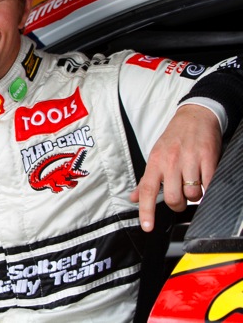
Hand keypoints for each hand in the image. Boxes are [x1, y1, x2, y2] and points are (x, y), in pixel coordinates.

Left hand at [129, 104, 221, 231]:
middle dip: (178, 204)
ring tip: (193, 184)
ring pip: (193, 194)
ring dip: (194, 195)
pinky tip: (205, 181)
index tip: (147, 227)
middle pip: (174, 198)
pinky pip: (209, 184)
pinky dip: (208, 188)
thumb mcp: (155, 156)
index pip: (147, 191)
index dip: (146, 211)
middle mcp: (171, 162)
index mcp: (155, 163)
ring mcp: (190, 160)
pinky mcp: (208, 159)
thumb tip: (133, 198)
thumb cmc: (174, 138)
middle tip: (180, 198)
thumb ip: (146, 179)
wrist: (195, 116)